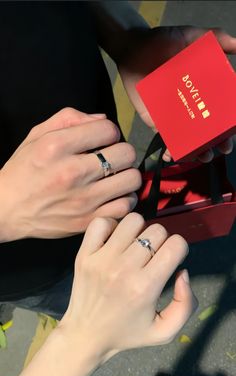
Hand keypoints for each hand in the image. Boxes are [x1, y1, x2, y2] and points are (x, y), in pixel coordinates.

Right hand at [0, 108, 140, 241]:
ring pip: (131, 180)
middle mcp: (72, 172)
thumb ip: (69, 119)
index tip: (102, 141)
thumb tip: (103, 119)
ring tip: (115, 177)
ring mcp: (82, 200)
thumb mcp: (37, 135)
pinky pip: (125, 207)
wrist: (6, 209)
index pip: (108, 129)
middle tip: (112, 158)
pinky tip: (114, 196)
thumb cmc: (23, 171)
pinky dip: (125, 199)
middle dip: (122, 152)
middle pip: (126, 153)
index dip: (109, 132)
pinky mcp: (87, 221)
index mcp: (57, 146)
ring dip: (127, 176)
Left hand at [61, 213, 196, 360]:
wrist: (85, 335)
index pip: (176, 245)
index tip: (170, 260)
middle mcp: (123, 269)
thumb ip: (186, 305)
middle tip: (152, 256)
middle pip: (156, 230)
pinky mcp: (84, 254)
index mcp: (145, 287)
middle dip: (161, 240)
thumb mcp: (165, 331)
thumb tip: (183, 272)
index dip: (179, 249)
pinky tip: (115, 241)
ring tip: (134, 246)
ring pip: (132, 221)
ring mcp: (101, 259)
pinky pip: (101, 223)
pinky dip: (111, 226)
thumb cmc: (127, 333)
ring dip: (139, 230)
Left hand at [118, 26, 235, 161]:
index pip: (220, 113)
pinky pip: (164, 137)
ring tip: (200, 156)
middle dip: (215, 144)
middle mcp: (190, 106)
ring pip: (188, 139)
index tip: (231, 134)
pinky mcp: (156, 120)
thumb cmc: (164, 42)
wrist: (135, 46)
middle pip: (206, 131)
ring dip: (195, 152)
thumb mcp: (191, 37)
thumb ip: (215, 38)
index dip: (228, 127)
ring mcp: (173, 115)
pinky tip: (172, 156)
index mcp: (203, 91)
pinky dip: (169, 149)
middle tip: (219, 149)